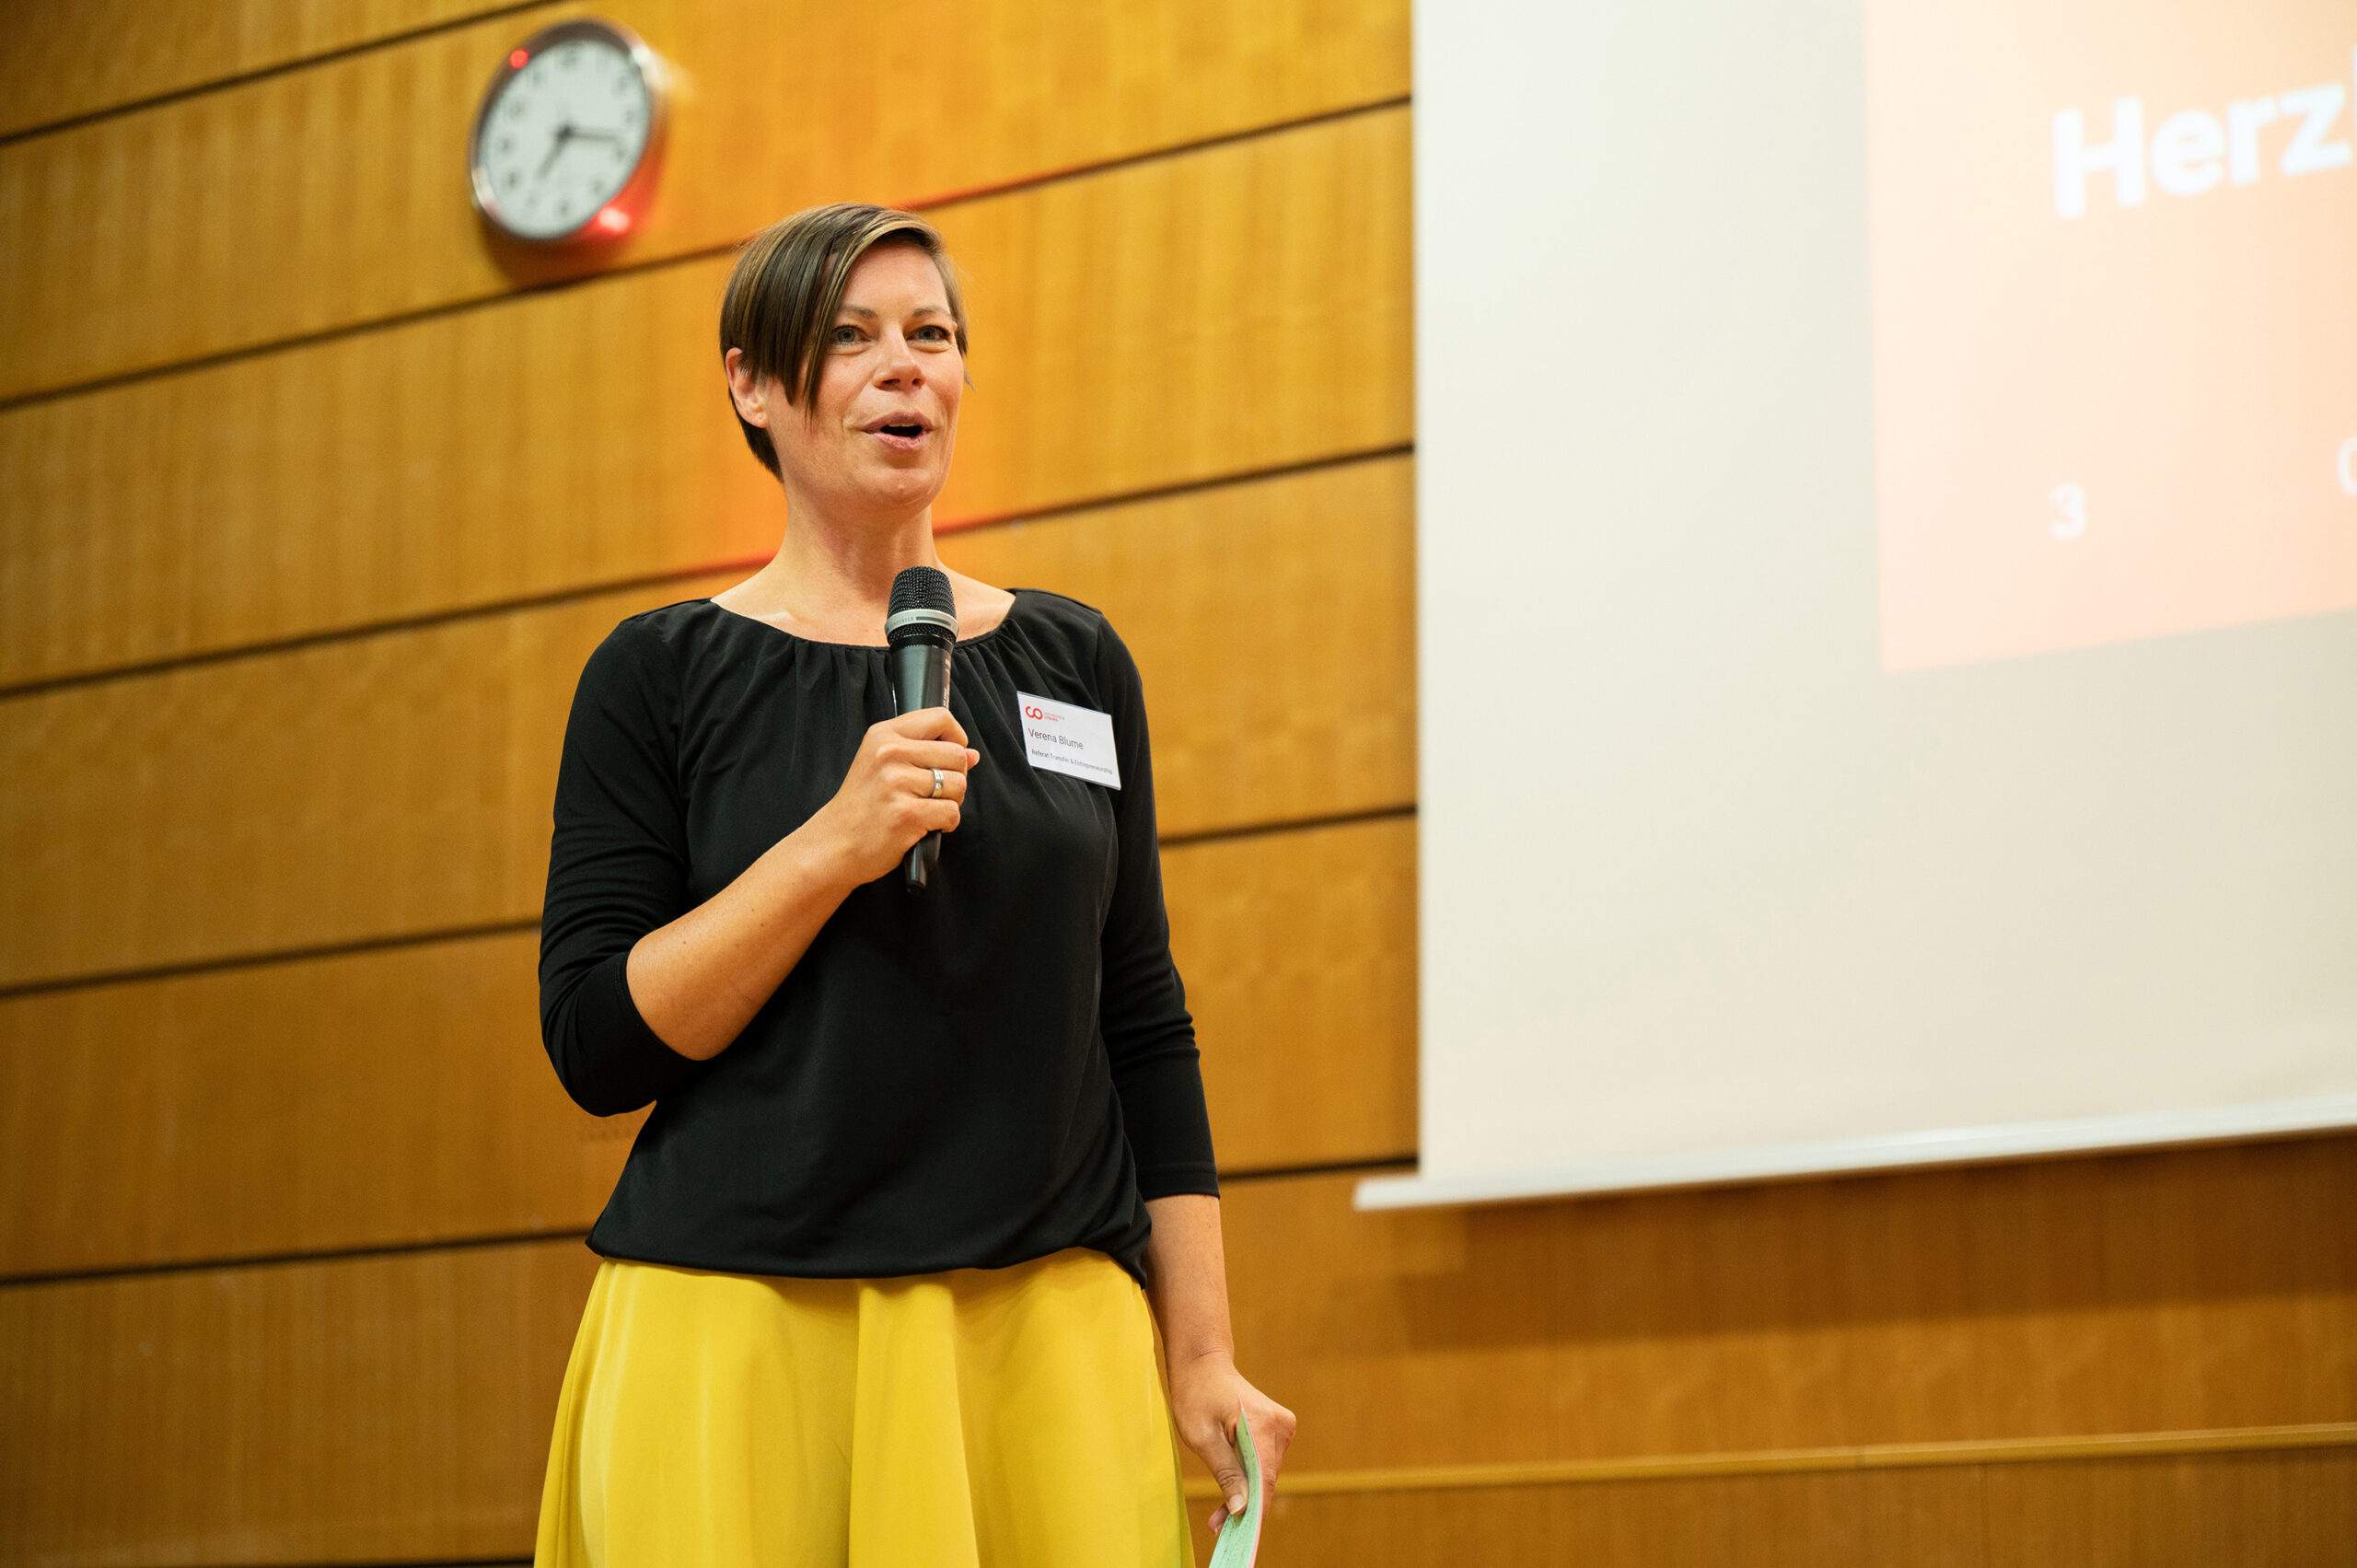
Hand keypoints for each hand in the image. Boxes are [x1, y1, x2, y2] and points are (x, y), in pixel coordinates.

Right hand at [806, 708, 976, 885]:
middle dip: (954, 777)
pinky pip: (952, 813)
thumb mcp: (882, 766)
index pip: (940, 718)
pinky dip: (945, 824)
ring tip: (924, 809)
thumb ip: (927, 753)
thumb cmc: (861, 807)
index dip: (956, 737)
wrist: (833, 845)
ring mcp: (897, 783)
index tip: (949, 757)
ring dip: (950, 802)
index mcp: (883, 735)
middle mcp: (889, 754)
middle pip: (957, 754)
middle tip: (932, 793)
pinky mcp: (906, 814)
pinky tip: (923, 826)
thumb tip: (972, 754)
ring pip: (958, 784)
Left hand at [1166, 1352, 1295, 1534]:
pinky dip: (1248, 1477)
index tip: (1237, 1531)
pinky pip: (1265, 1462)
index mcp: (1262, 1423)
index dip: (1253, 1509)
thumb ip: (1226, 1474)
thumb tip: (1242, 1509)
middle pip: (1266, 1478)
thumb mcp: (1202, 1439)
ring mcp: (1282, 1425)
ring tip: (1218, 1510)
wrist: (1203, 1364)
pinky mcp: (1278, 1429)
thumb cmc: (1196, 1395)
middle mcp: (1281, 1424)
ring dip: (1245, 1491)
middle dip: (1243, 1503)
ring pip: (1266, 1473)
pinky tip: (1231, 1486)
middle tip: (1215, 1523)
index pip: (1265, 1479)